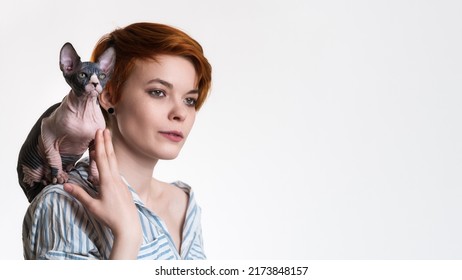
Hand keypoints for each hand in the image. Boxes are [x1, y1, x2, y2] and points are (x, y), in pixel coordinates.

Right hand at [64, 129, 141, 258]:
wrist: (129, 225)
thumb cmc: (110, 217)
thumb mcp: (92, 206)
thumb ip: (80, 194)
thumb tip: (65, 185)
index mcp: (107, 181)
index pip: (102, 159)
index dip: (100, 144)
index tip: (99, 132)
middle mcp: (116, 179)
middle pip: (110, 156)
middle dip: (106, 142)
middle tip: (104, 128)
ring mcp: (121, 182)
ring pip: (114, 162)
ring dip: (110, 150)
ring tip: (107, 139)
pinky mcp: (123, 187)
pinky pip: (116, 170)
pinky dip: (112, 161)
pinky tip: (109, 159)